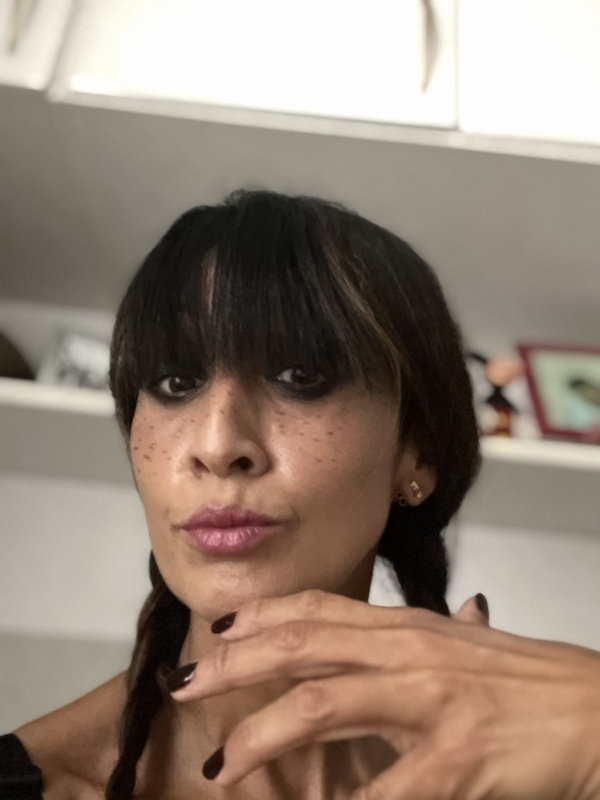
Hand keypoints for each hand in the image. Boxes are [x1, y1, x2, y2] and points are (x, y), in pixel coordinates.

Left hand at [171, 591, 599, 798]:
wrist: (597, 712)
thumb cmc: (528, 683)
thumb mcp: (467, 647)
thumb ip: (431, 637)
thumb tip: (430, 617)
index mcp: (407, 627)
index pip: (319, 607)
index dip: (263, 614)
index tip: (220, 629)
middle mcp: (409, 652)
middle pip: (302, 646)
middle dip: (235, 665)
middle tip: (186, 686)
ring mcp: (431, 701)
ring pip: (323, 704)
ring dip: (262, 735)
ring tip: (222, 763)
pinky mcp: (457, 756)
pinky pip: (388, 789)